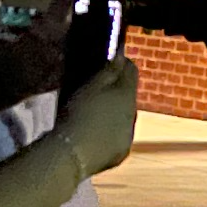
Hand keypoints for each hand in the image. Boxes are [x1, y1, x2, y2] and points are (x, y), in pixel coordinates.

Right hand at [57, 56, 138, 175]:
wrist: (72, 153)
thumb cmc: (78, 114)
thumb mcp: (90, 86)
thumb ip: (109, 69)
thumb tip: (122, 53)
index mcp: (127, 94)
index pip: (132, 70)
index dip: (121, 64)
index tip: (108, 62)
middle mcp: (134, 114)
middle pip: (129, 96)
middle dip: (118, 91)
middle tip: (97, 91)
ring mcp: (129, 135)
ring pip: (125, 117)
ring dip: (115, 113)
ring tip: (95, 115)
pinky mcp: (122, 153)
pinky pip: (119, 137)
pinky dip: (111, 133)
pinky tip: (96, 135)